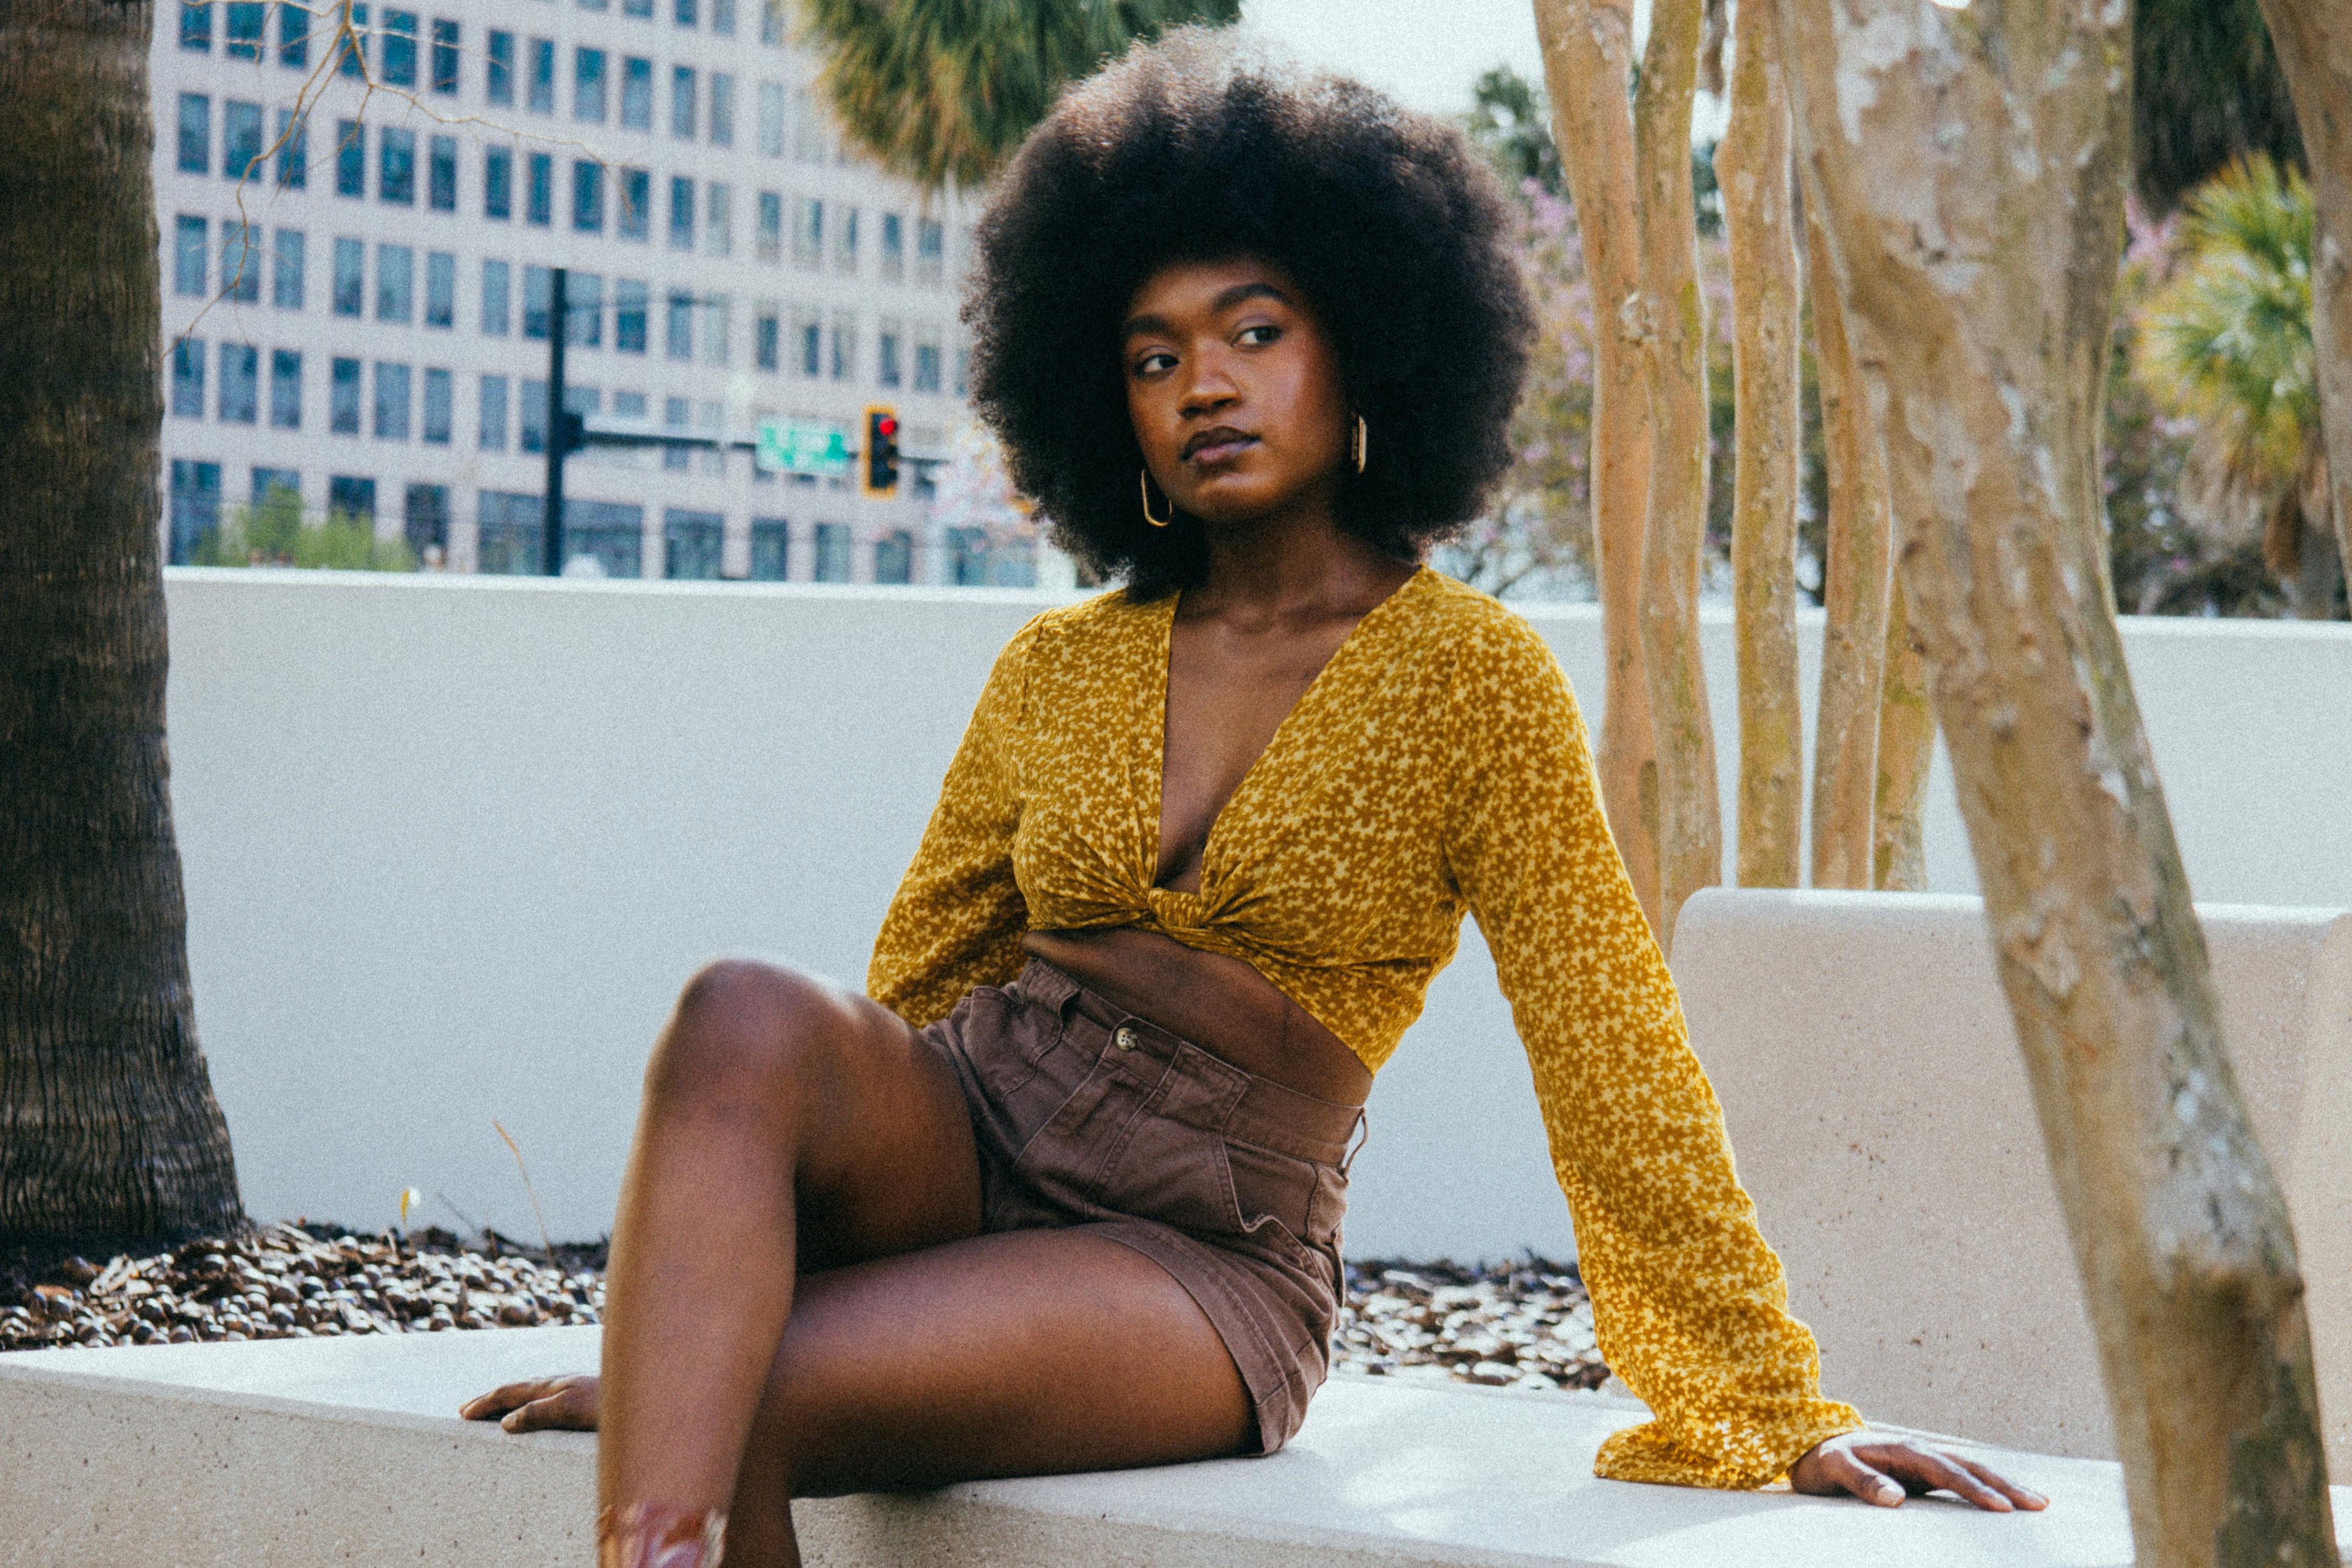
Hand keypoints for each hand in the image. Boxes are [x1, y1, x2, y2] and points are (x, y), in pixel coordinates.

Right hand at [460, 1373, 599, 1432]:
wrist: (650, 1399)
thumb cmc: (612, 1406)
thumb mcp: (571, 1410)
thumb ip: (538, 1413)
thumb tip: (506, 1422)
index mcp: (552, 1386)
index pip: (509, 1392)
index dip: (485, 1403)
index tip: (463, 1414)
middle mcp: (560, 1384)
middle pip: (517, 1389)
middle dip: (490, 1398)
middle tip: (466, 1410)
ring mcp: (572, 1389)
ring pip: (532, 1392)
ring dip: (509, 1400)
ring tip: (493, 1409)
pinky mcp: (584, 1399)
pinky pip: (546, 1400)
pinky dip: (529, 1404)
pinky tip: (535, 1411)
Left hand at [1790, 1431, 2048, 1510]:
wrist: (1811, 1449)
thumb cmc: (1822, 1462)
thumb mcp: (1832, 1469)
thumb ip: (1861, 1481)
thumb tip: (1897, 1498)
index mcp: (1901, 1449)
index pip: (1945, 1471)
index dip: (1974, 1489)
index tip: (2002, 1506)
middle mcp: (1918, 1451)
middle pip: (1968, 1466)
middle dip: (2004, 1484)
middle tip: (2038, 1504)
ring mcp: (1922, 1462)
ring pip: (1970, 1470)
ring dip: (2002, 1484)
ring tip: (2037, 1502)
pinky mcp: (1921, 1474)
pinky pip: (1960, 1479)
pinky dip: (1985, 1487)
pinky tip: (2006, 1500)